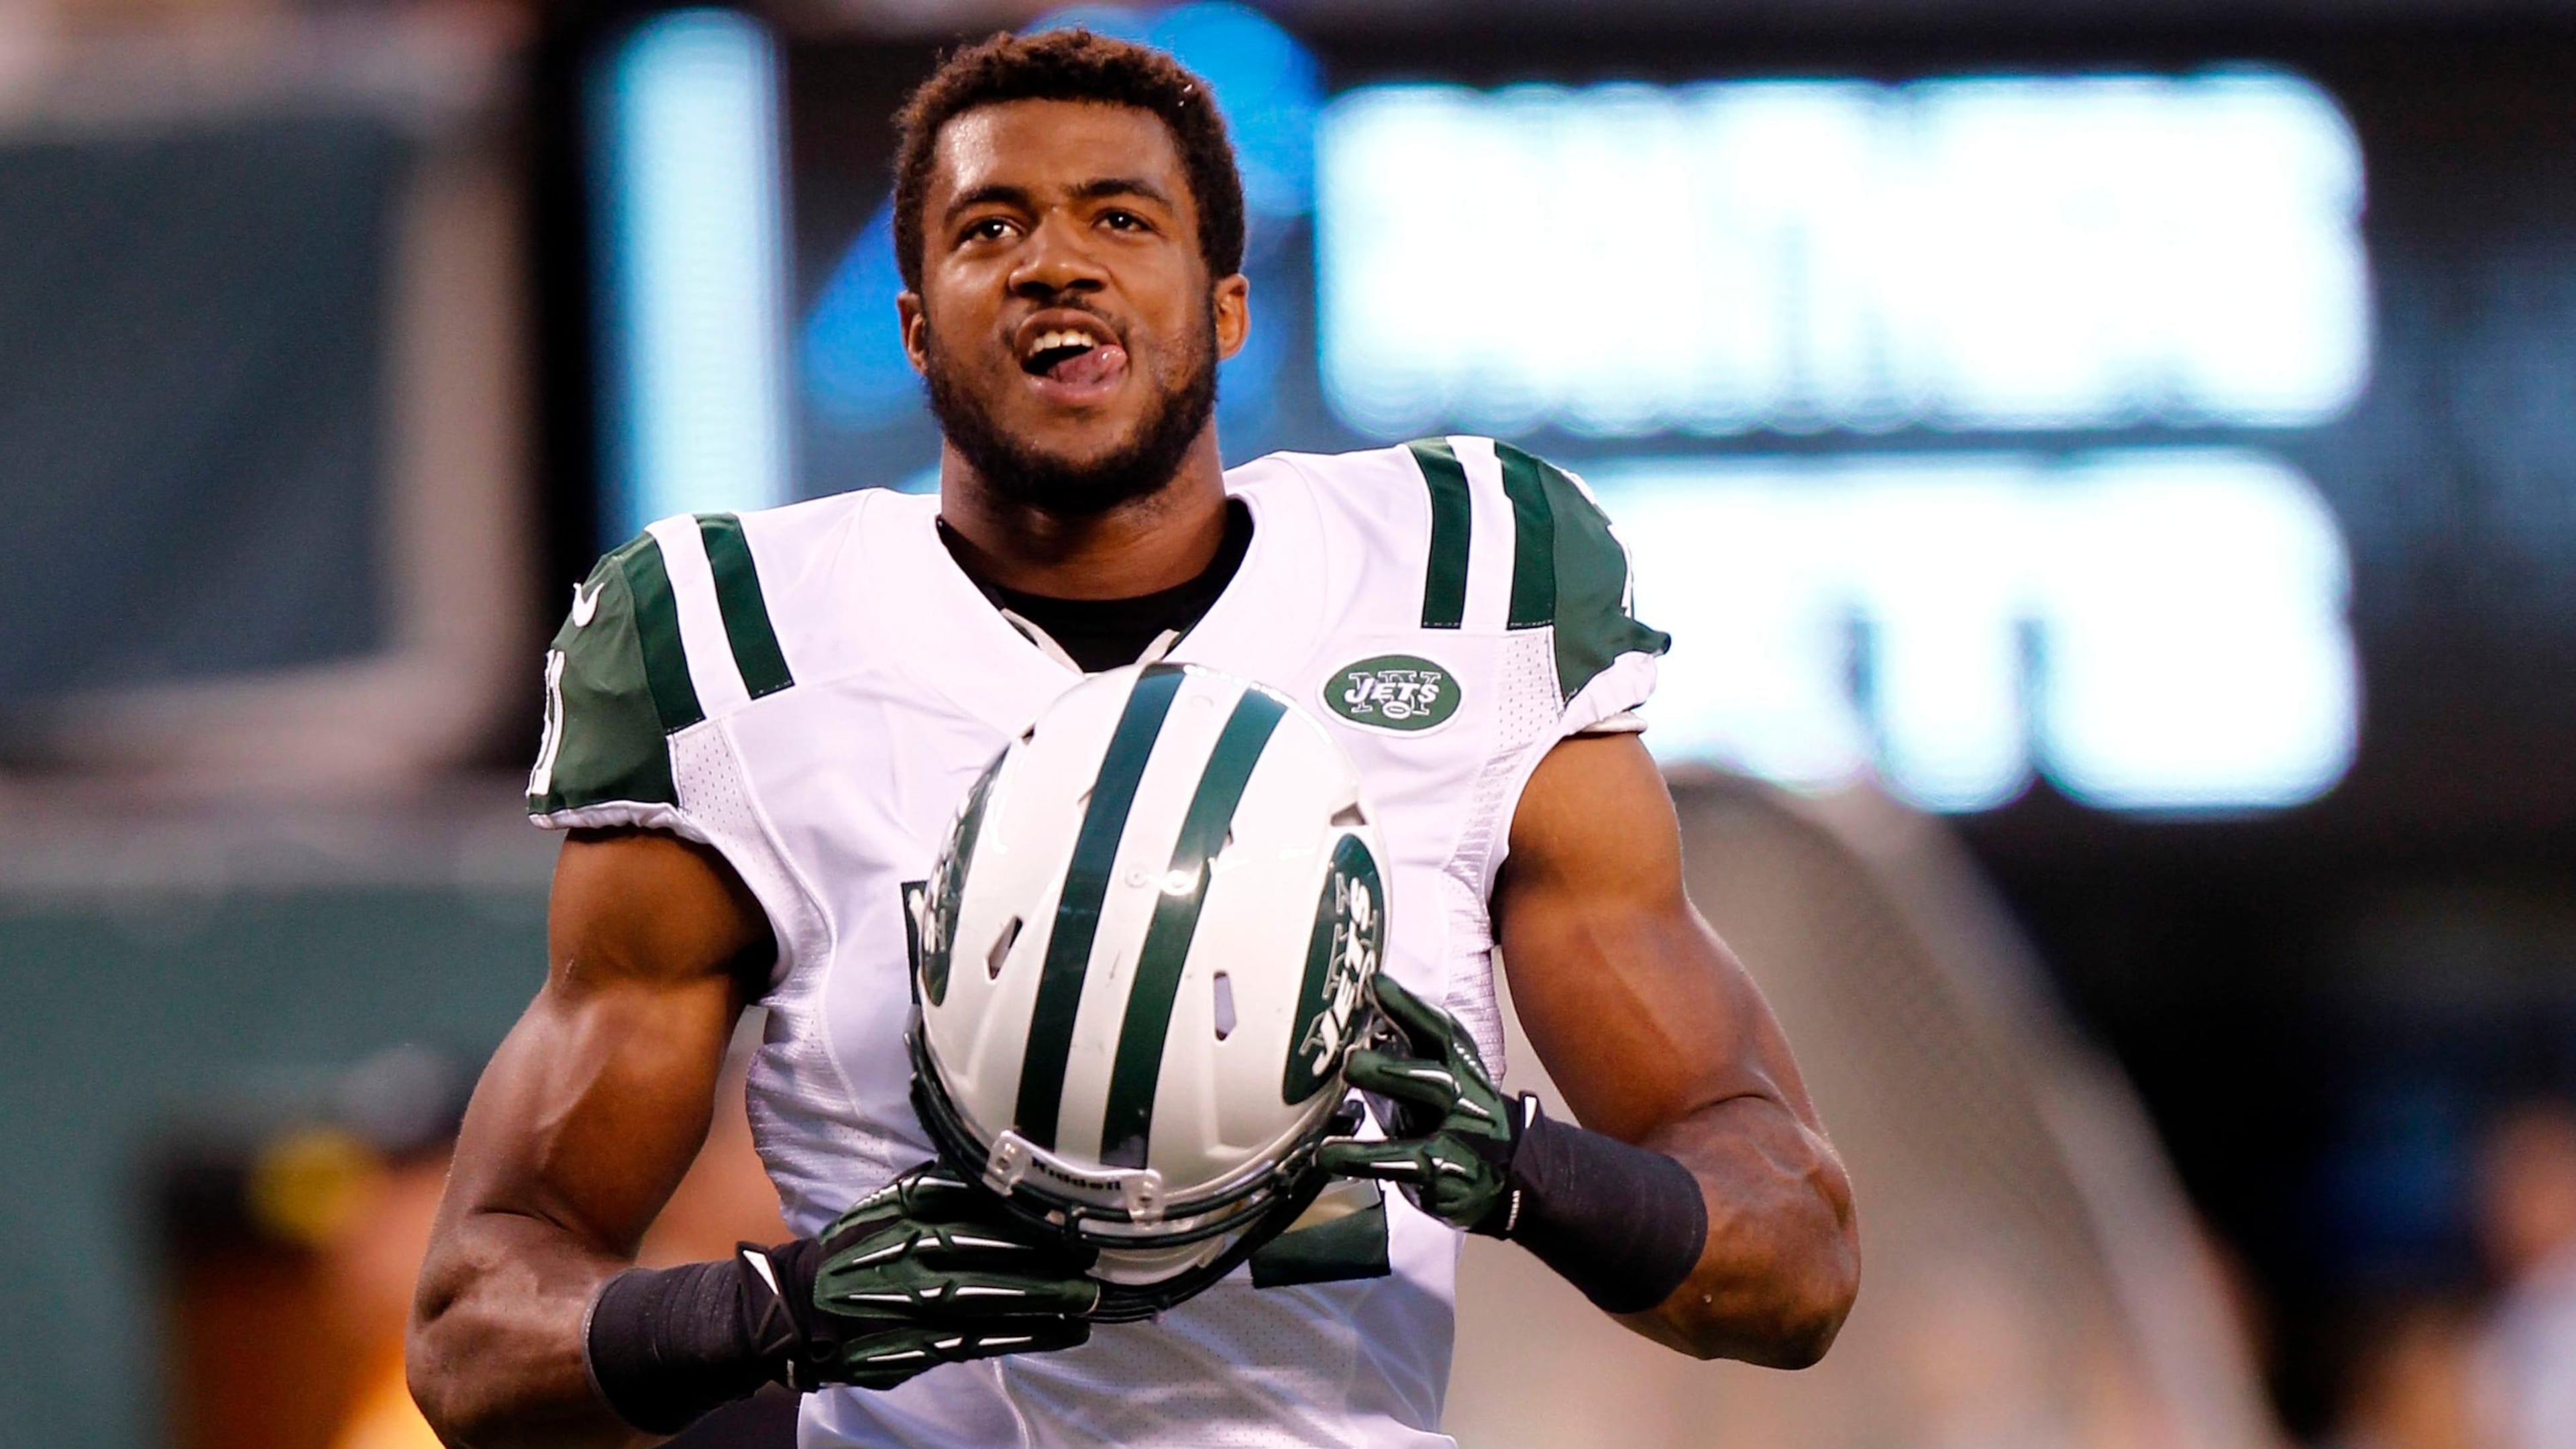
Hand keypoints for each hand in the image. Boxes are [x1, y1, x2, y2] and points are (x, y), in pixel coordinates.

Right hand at [752, 1161, 1101, 1390]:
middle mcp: (908, 1250)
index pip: (972, 1203)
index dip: (1024, 1209)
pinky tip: (1062, 1333)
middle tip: (1091, 1260)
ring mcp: (911, 1301)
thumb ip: (940, 1184)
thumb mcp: (891, 1201)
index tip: (1069, 1212)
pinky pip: (977, 1339)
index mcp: (904, 1209)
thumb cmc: (858, 1249)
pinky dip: (1024, 1337)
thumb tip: (998, 1161)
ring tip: (1088, 1299)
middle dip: (1041, 1258)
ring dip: (1042, 1300)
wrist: (801, 1307)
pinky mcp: (915, 1343)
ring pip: (986, 1299)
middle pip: (985, 1250)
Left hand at [1316, 975, 1532, 1234]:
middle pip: (1436, 1074)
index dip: (1408, 1007)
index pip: (1437, 1031)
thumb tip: (1345, 1017)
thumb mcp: (1430, 1077)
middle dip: (1394, 1064)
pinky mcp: (1445, 1175)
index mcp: (1456, 1064)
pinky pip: (1408, 1164)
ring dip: (1388, 1096)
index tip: (1375, 984)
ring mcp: (1458, 1135)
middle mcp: (1461, 1094)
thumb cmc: (1450, 1118)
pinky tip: (1331, 1155)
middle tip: (1350, 1058)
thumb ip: (1394, 1048)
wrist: (1506, 1175)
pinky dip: (1366, 1158)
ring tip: (1344, 1086)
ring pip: (1431, 1117)